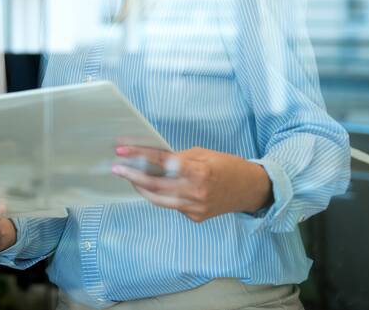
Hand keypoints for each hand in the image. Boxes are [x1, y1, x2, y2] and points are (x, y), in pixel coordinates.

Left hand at [111, 145, 271, 222]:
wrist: (250, 189)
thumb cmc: (228, 166)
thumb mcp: (204, 154)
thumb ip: (178, 158)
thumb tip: (154, 158)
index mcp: (199, 172)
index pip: (162, 162)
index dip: (140, 155)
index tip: (122, 151)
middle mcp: (196, 192)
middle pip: (156, 185)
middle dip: (133, 175)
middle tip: (117, 168)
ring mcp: (195, 208)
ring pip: (159, 199)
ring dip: (142, 188)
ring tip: (130, 177)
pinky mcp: (196, 217)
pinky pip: (172, 205)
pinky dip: (161, 196)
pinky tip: (154, 187)